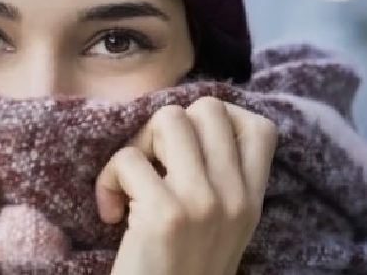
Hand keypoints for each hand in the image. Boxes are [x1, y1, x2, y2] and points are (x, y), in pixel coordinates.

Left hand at [96, 97, 277, 274]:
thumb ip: (221, 182)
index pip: (259, 127)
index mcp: (252, 200)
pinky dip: (108, 182)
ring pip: (168, 119)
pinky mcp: (165, 215)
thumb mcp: (222, 228)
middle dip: (168, 128)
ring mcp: (204, 203)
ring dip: (138, 145)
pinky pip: (128, 160)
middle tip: (152, 166)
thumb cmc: (182, 271)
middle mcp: (237, 197)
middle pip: (207, 108)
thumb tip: (187, 124)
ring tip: (131, 183)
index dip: (219, 120)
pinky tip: (111, 214)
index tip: (188, 148)